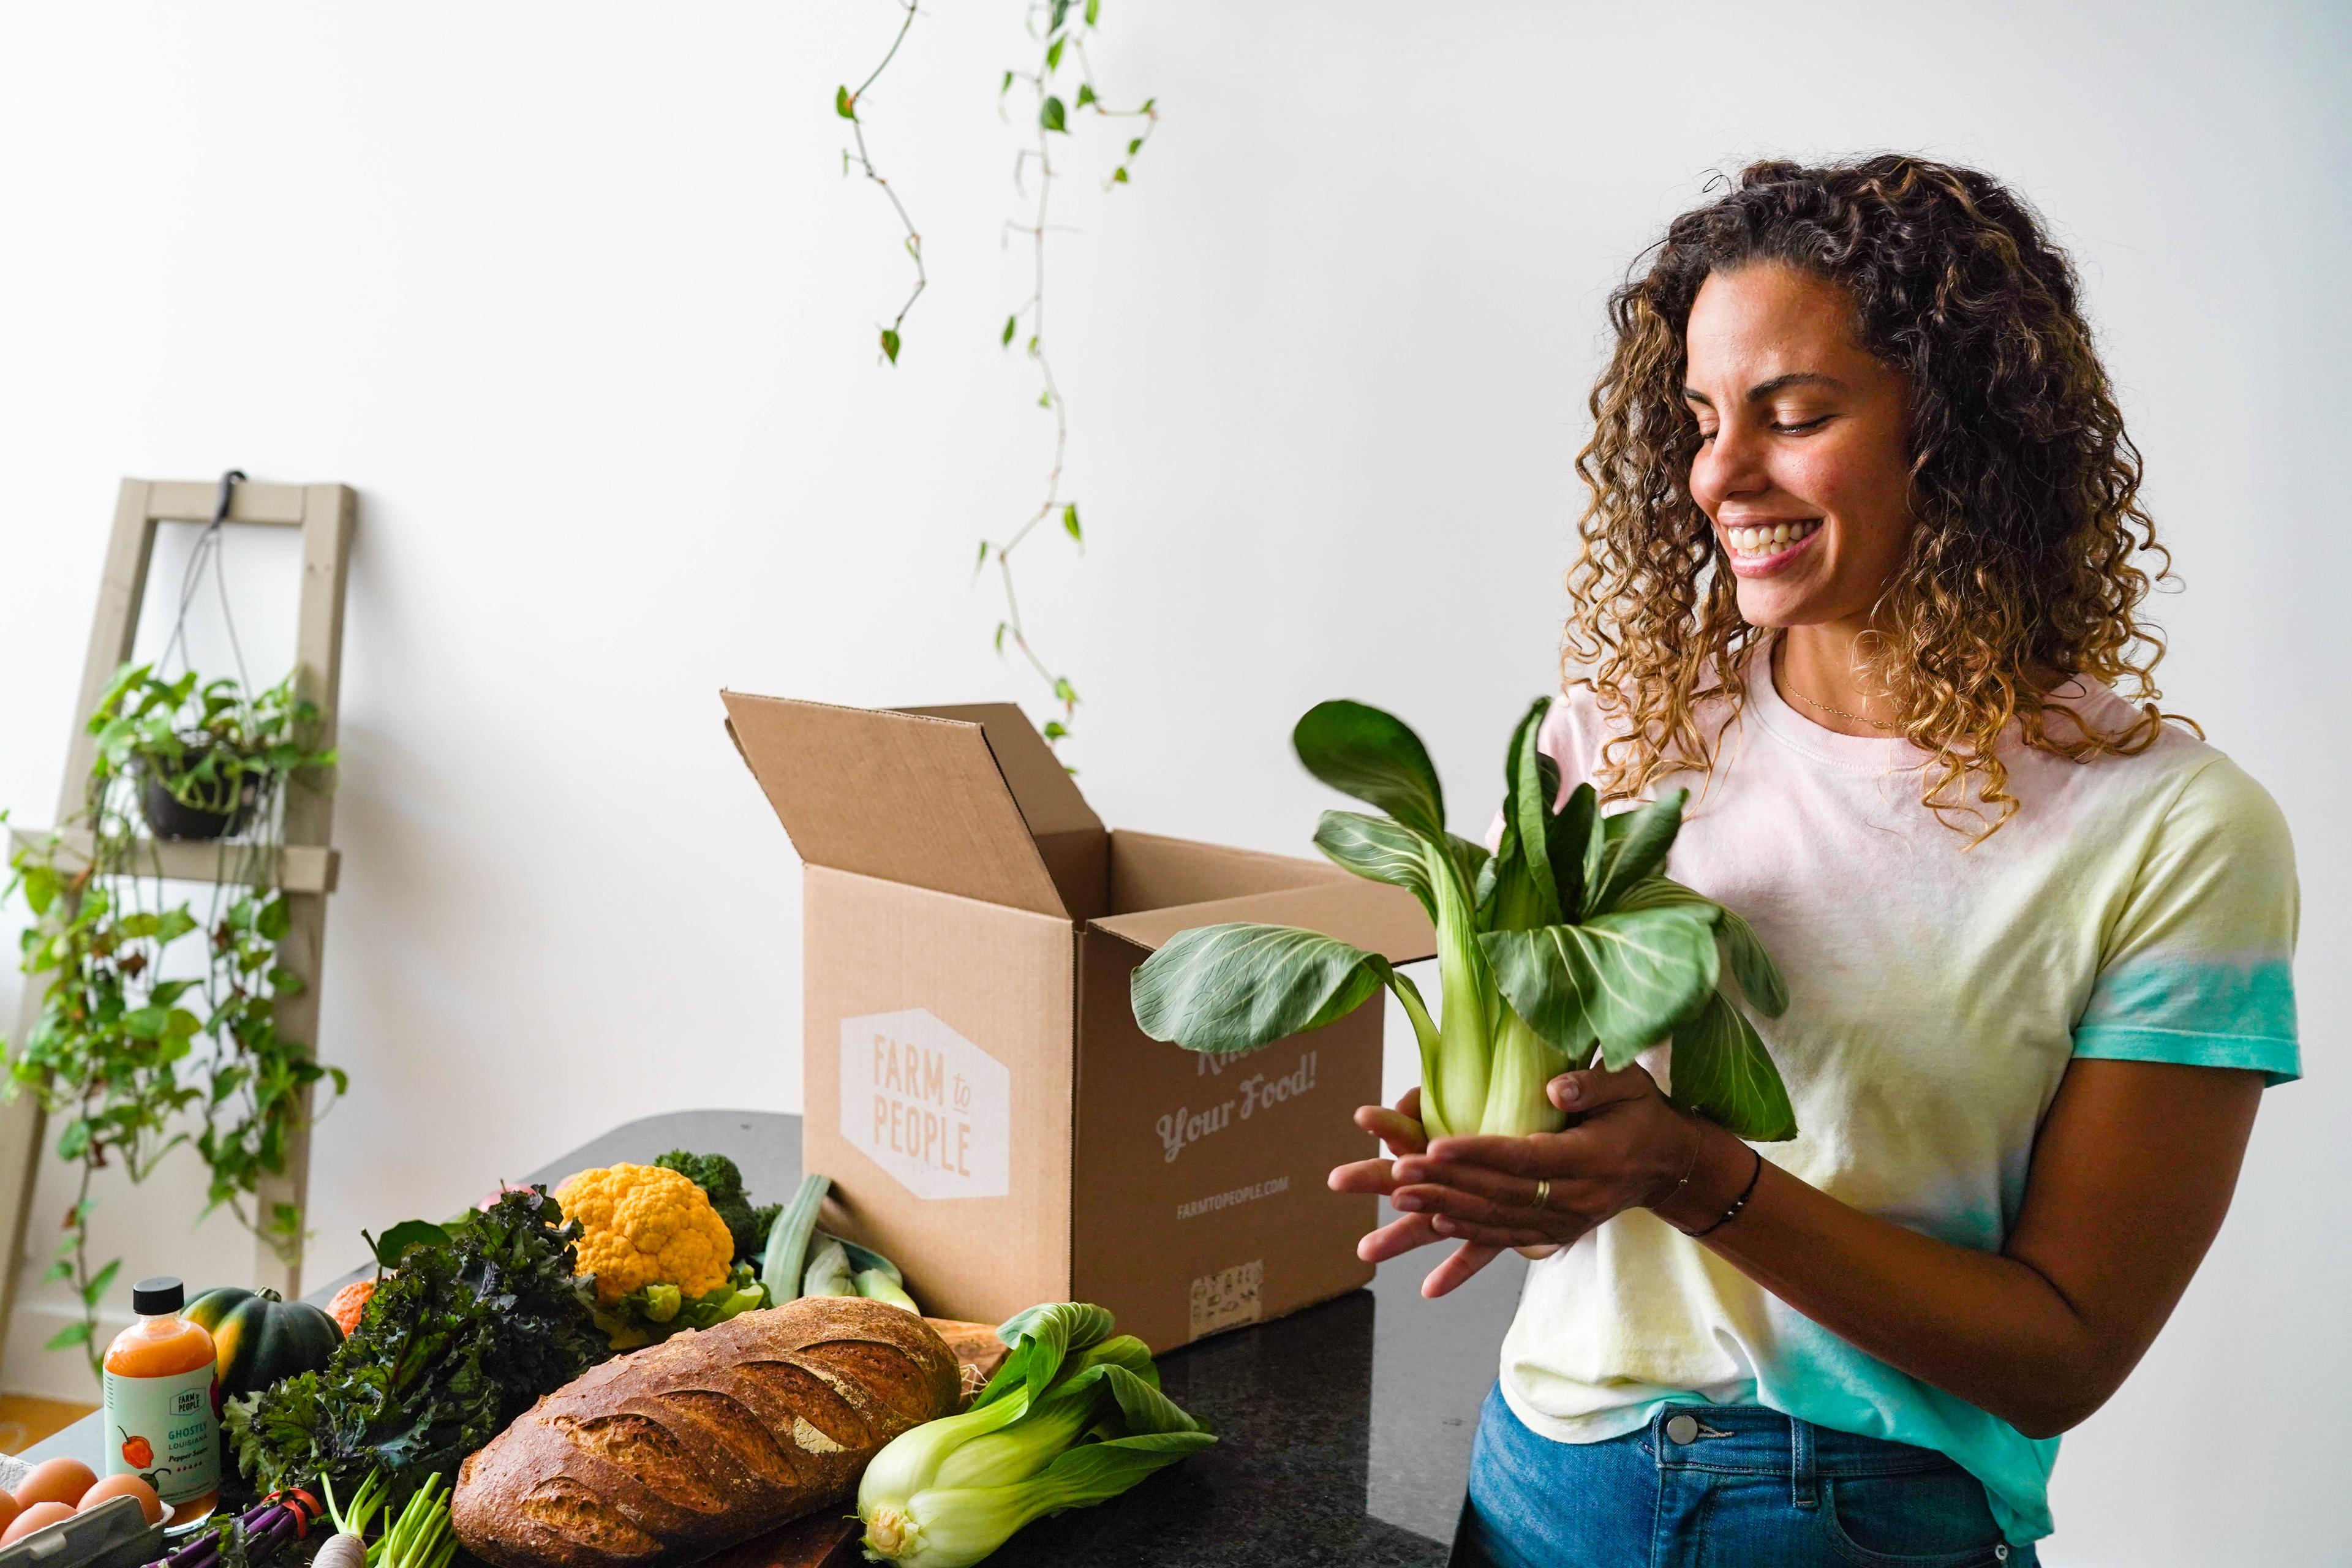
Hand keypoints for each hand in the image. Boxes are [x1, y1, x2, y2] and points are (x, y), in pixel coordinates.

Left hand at [1328, 1063, 1702, 1297]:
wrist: (1668, 1165)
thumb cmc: (1643, 1112)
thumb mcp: (1631, 1084)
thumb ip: (1594, 1084)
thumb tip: (1555, 1087)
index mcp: (1592, 1159)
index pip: (1525, 1158)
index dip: (1479, 1154)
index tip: (1435, 1146)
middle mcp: (1576, 1200)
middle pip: (1500, 1194)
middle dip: (1444, 1184)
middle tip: (1395, 1172)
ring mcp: (1565, 1224)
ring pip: (1496, 1222)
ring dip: (1445, 1212)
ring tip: (1398, 1198)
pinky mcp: (1555, 1236)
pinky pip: (1505, 1241)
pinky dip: (1468, 1239)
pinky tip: (1433, 1239)